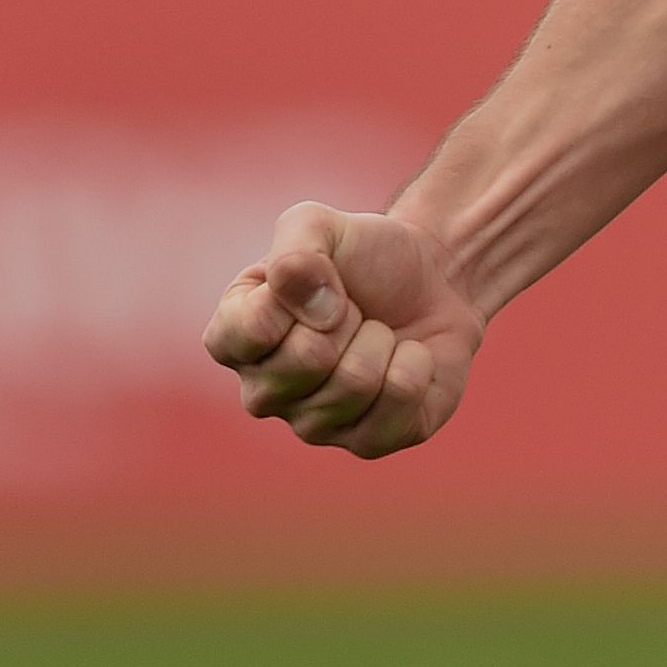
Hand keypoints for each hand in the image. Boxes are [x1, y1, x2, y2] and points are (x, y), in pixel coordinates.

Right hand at [204, 204, 482, 459]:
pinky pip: (399, 404)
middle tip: (354, 309)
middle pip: (307, 360)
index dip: (296, 292)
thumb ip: (296, 246)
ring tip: (378, 332)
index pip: (247, 331)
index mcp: (235, 339)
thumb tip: (310, 303)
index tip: (318, 279)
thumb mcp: (318, 223)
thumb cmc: (362, 255)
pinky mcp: (369, 443)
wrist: (431, 279)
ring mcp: (313, 426)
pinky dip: (416, 364)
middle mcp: (264, 393)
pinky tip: (406, 359)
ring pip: (356, 383)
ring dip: (382, 339)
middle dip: (348, 315)